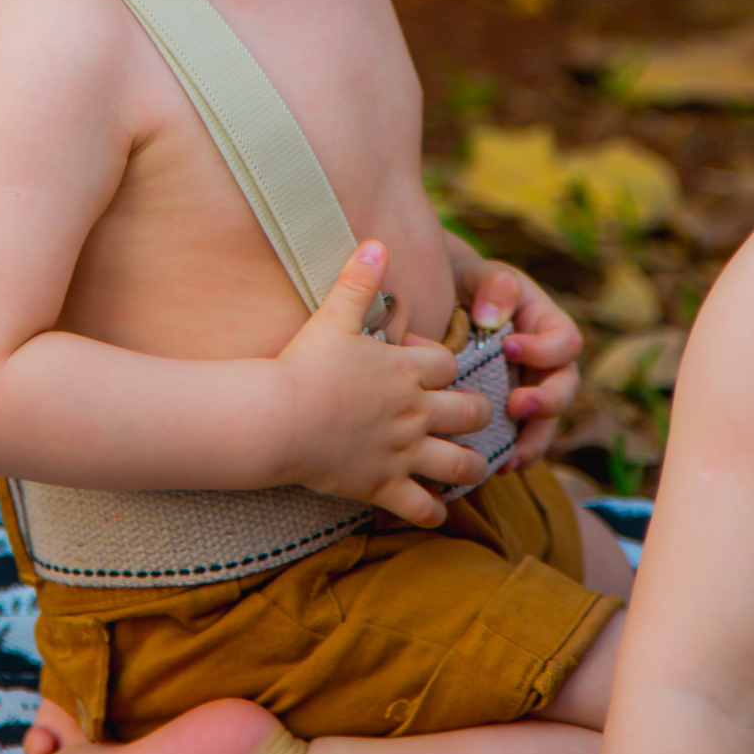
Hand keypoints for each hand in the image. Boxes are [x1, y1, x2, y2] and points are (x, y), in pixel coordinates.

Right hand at [277, 241, 492, 527]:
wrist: (278, 418)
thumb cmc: (304, 364)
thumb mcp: (332, 316)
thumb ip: (358, 280)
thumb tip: (377, 243)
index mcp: (406, 371)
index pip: (449, 363)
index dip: (441, 361)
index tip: (417, 364)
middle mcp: (415, 413)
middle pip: (473, 411)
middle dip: (474, 411)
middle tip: (460, 413)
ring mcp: (403, 453)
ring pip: (464, 465)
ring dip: (469, 464)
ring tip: (462, 461)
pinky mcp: (384, 487)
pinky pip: (425, 510)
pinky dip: (433, 510)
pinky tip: (429, 505)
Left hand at [455, 255, 582, 468]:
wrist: (445, 299)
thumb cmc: (469, 283)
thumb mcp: (482, 274)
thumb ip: (494, 286)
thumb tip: (492, 319)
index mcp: (547, 323)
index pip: (566, 341)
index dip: (545, 349)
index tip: (510, 346)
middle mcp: (547, 360)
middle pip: (566, 387)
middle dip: (547, 401)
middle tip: (516, 405)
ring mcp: (532, 387)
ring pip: (548, 421)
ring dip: (533, 440)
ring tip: (510, 457)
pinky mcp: (512, 410)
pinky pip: (524, 436)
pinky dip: (515, 452)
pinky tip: (499, 465)